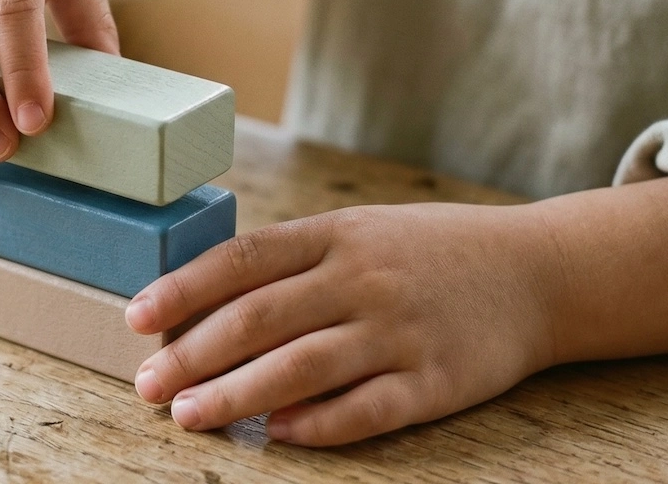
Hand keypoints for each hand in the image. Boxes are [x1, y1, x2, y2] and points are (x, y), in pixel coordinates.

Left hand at [125, 200, 558, 445]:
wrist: (531, 270)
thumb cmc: (423, 250)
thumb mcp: (357, 230)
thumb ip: (293, 259)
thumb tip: (209, 301)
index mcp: (335, 233)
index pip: (243, 258)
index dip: (184, 287)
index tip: (136, 316)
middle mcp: (360, 277)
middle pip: (260, 317)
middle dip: (193, 352)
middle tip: (146, 384)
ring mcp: (398, 329)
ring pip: (301, 367)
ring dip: (237, 394)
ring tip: (188, 414)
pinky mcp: (434, 381)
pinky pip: (366, 409)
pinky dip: (317, 425)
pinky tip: (276, 437)